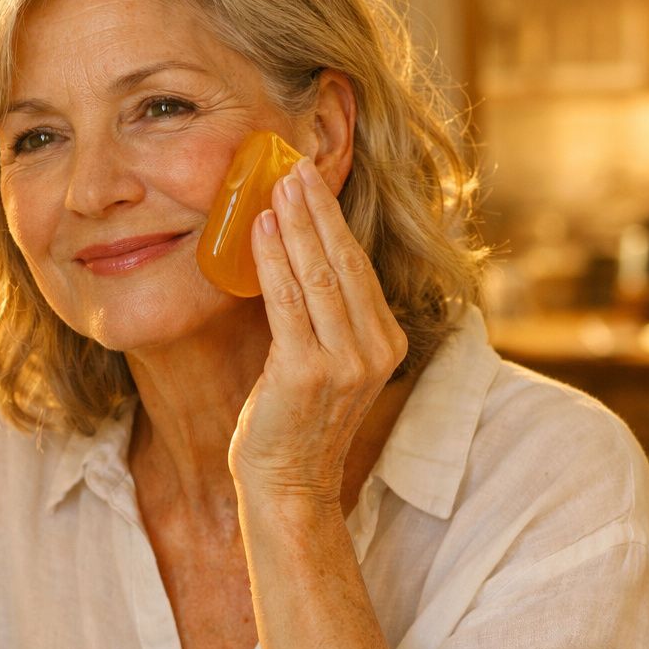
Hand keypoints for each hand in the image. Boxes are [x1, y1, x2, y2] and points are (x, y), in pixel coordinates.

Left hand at [229, 156, 407, 504]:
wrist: (288, 486)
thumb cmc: (295, 424)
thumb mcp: (322, 364)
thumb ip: (322, 318)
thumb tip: (295, 256)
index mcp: (385, 342)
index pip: (359, 267)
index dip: (334, 220)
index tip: (312, 179)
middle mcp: (374, 349)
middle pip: (345, 262)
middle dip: (318, 208)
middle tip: (293, 163)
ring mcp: (346, 363)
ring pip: (321, 275)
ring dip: (297, 223)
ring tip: (278, 182)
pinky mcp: (308, 373)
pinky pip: (289, 303)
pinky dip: (275, 259)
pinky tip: (263, 228)